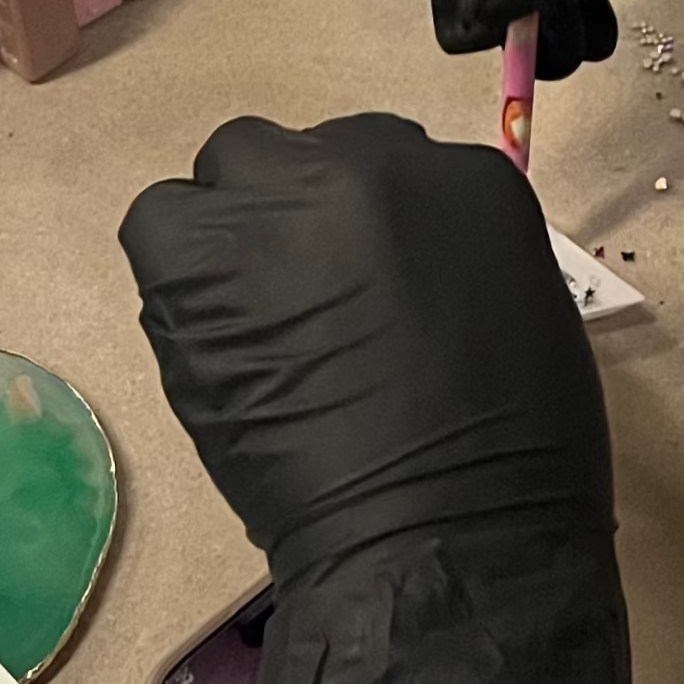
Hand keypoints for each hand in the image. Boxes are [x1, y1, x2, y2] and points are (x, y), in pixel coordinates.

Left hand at [119, 113, 627, 683]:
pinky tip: (210, 325)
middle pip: (307, 155)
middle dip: (303, 212)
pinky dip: (181, 266)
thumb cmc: (516, 449)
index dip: (371, 225)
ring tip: (251, 310)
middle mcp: (369, 165)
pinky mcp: (198, 258)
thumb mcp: (519, 310)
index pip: (394, 162)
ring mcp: (278, 205)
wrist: (445, 528)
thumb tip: (396, 262)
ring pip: (232, 171)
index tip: (367, 278)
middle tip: (308, 294)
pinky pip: (164, 222)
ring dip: (239, 229)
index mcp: (464, 179)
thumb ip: (453, 254)